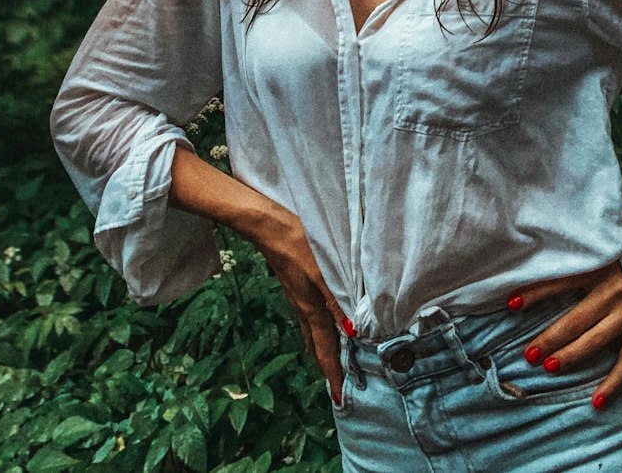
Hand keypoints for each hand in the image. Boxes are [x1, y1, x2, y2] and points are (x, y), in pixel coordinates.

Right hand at [167, 148, 350, 400]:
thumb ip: (339, 301)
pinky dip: (317, 329)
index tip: (339, 398)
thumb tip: (354, 334)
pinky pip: (308, 316)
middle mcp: (302, 307)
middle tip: (336, 387)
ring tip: (330, 362)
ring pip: (311, 331)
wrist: (266, 223)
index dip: (333, 373)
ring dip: (322, 349)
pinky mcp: (294, 283)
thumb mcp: (324, 271)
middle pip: (316, 344)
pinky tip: (320, 322)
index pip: (325, 348)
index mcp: (311, 308)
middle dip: (326, 366)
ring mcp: (296, 295)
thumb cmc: (299, 244)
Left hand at [506, 262, 621, 408]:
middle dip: (550, 338)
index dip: (535, 293)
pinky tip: (596, 401)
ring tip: (548, 367)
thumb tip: (535, 269)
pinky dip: (612, 383)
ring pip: (596, 340)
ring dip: (571, 356)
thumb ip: (575, 261)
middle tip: (529, 354)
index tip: (509, 304)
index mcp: (600, 267)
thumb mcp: (601, 251)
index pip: (560, 282)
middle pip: (576, 319)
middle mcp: (615, 291)